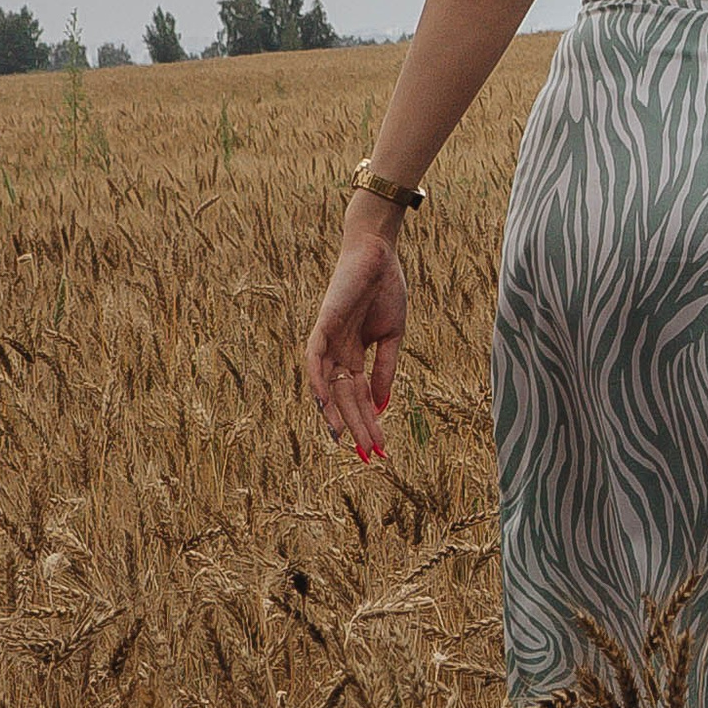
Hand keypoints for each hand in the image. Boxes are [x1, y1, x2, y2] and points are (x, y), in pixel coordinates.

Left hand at [305, 221, 407, 462]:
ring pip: (330, 387)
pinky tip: (327, 406)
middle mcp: (338, 353)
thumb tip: (382, 407)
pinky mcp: (322, 326)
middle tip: (370, 454)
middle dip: (359, 426)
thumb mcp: (392, 336)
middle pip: (346, 398)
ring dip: (339, 414)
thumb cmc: (386, 289)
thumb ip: (385, 370)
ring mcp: (328, 341)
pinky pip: (315, 360)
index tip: (380, 449)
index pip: (361, 396)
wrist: (379, 253)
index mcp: (355, 355)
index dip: (370, 422)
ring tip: (350, 441)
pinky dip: (319, 383)